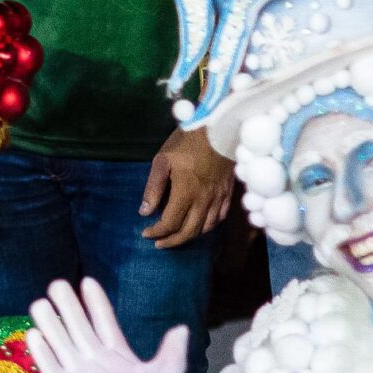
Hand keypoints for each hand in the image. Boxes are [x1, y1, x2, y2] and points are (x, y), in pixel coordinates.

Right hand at [24, 277, 183, 372]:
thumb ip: (171, 356)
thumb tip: (181, 328)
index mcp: (121, 357)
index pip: (105, 323)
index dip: (96, 303)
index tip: (87, 281)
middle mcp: (98, 363)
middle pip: (78, 328)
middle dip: (68, 306)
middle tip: (57, 283)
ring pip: (62, 345)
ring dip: (51, 325)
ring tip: (39, 303)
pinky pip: (53, 370)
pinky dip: (43, 354)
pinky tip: (33, 335)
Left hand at [140, 127, 232, 246]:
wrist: (219, 129)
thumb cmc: (187, 142)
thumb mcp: (162, 160)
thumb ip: (153, 188)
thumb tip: (144, 212)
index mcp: (186, 192)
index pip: (170, 223)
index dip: (157, 232)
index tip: (145, 233)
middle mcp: (204, 200)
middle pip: (189, 232)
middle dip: (172, 241)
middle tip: (159, 243)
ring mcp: (218, 198)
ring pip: (205, 228)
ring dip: (189, 236)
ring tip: (176, 237)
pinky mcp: (227, 194)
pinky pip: (219, 218)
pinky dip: (207, 227)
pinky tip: (199, 225)